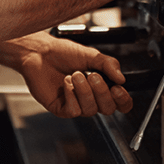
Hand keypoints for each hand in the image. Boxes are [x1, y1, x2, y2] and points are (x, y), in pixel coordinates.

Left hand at [12, 34, 131, 118]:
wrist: (40, 52)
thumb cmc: (63, 53)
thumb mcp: (91, 55)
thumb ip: (109, 65)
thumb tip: (122, 78)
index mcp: (101, 87)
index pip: (119, 103)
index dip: (123, 100)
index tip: (118, 88)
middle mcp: (90, 98)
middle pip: (108, 109)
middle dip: (102, 92)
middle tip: (92, 76)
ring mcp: (76, 104)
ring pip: (90, 110)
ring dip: (84, 91)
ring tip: (75, 75)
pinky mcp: (62, 108)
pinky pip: (74, 111)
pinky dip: (72, 95)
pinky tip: (66, 83)